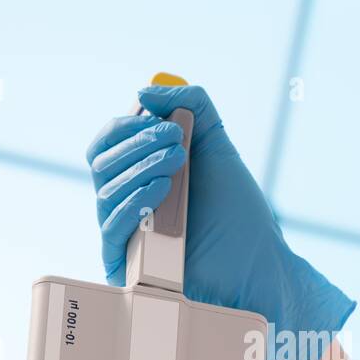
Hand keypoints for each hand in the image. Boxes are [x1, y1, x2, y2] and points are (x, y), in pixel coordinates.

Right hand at [85, 84, 354, 359]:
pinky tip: (162, 192)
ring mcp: (126, 236)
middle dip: (137, 144)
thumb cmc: (239, 215)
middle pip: (100, 163)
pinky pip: (111, 231)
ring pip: (104, 193)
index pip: (108, 143)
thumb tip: (145, 91)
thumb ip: (193, 107)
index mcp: (140, 176)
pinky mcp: (127, 268)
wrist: (259, 267)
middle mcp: (127, 205)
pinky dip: (133, 204)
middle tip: (176, 142)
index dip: (126, 125)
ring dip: (140, 169)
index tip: (158, 119)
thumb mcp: (219, 148)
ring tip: (179, 163)